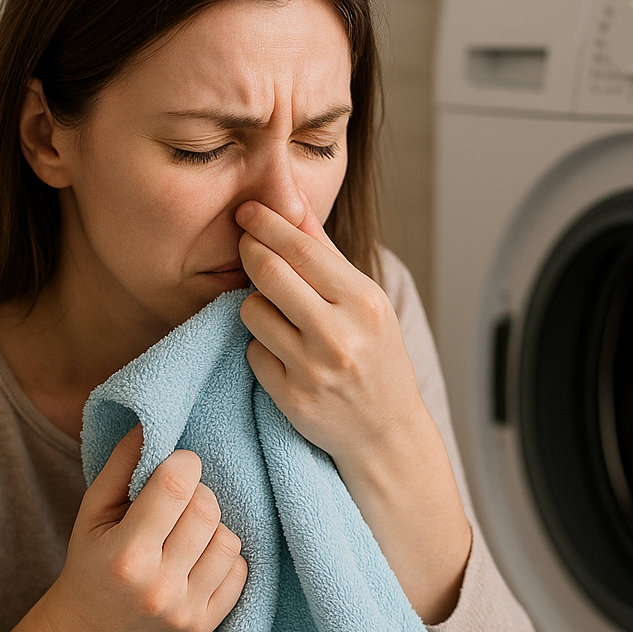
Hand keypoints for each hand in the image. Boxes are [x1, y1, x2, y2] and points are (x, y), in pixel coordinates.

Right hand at [0, 424, 246, 631]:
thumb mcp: (92, 508)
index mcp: (125, 554)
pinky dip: (223, 557)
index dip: (183, 463)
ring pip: (229, 539)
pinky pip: (241, 570)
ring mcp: (185, 611)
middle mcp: (157, 587)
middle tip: (177, 502)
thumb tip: (152, 422)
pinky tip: (197, 559)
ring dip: (212, 527)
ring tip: (186, 533)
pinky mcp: (206, 625)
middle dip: (196, 493)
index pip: (176, 486)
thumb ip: (121, 463)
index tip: (177, 465)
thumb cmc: (92, 558)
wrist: (90, 629)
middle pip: (206, 509)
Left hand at [236, 193, 422, 475]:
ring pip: (252, 311)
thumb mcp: (365, 301)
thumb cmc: (375, 355)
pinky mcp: (290, 397)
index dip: (267, 223)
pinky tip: (285, 354)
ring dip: (257, 306)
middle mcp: (339, 334)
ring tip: (280, 315)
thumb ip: (324, 251)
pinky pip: (252, 351)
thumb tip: (294, 198)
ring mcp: (313, 369)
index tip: (247, 211)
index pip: (301, 248)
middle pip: (267, 271)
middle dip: (250, 253)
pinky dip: (262, 347)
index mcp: (363, 302)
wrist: (385, 432)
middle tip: (248, 247)